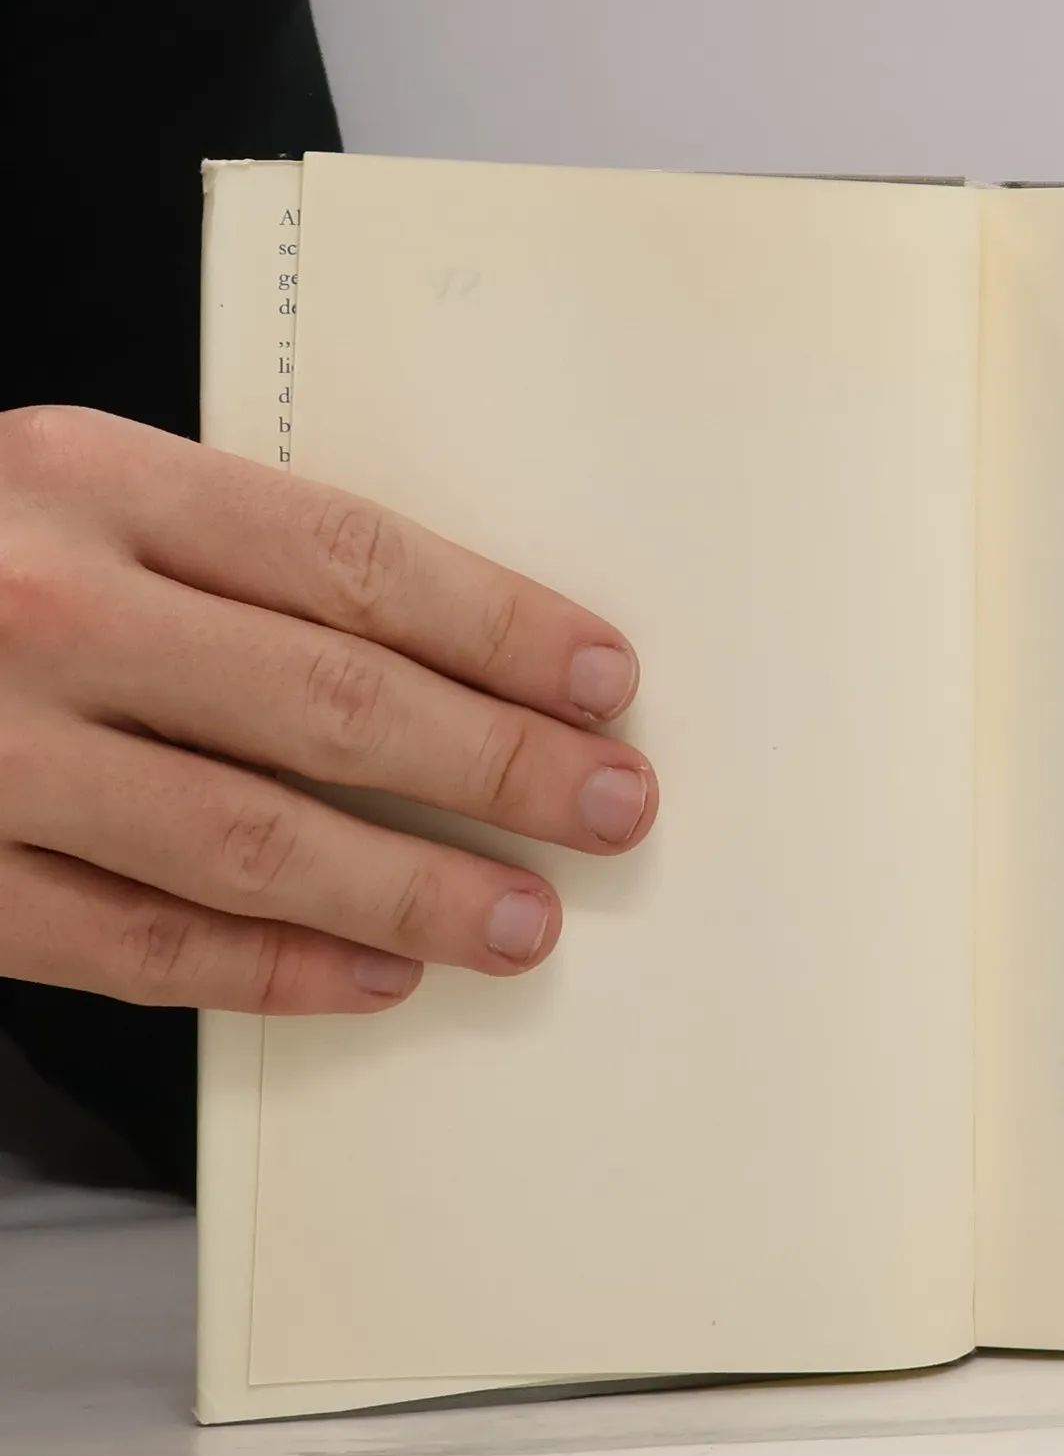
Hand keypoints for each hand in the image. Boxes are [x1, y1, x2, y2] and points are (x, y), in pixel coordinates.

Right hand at [0, 408, 657, 1013]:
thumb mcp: (62, 496)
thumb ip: (219, 559)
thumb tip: (450, 657)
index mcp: (84, 478)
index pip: (352, 558)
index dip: (500, 626)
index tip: (605, 681)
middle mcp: (37, 608)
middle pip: (330, 700)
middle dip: (499, 764)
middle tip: (614, 808)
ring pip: (250, 838)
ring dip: (413, 888)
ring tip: (527, 919)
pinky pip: (140, 945)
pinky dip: (274, 969)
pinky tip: (376, 977)